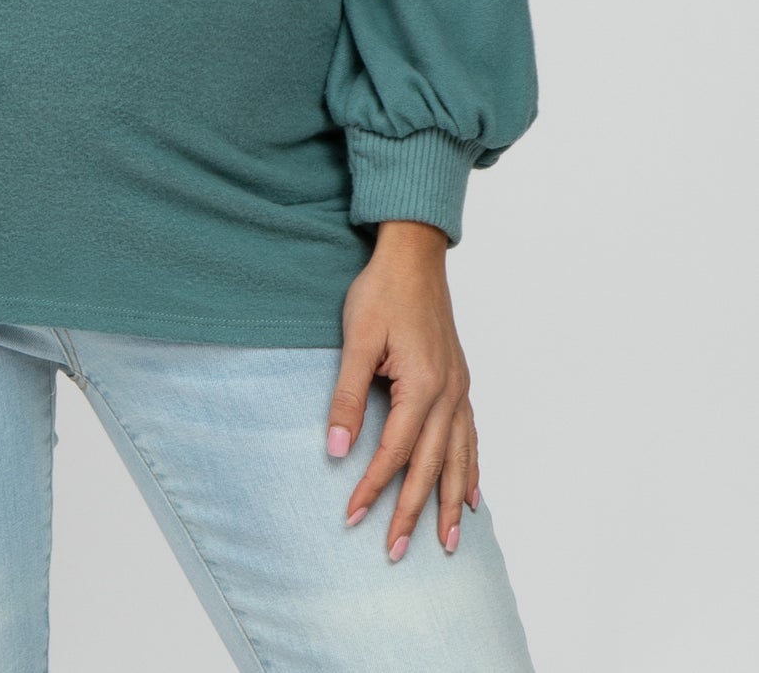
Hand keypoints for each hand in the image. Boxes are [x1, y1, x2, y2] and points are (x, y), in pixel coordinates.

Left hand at [325, 220, 479, 559]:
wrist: (414, 255)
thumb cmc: (382, 292)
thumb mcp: (356, 340)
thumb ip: (347, 397)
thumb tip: (335, 450)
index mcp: (422, 386)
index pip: (394, 453)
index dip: (372, 488)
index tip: (352, 519)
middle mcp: (448, 394)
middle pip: (430, 466)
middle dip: (414, 512)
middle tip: (397, 552)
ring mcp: (459, 389)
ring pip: (458, 459)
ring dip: (451, 502)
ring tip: (447, 542)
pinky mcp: (460, 381)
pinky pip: (471, 437)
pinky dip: (471, 470)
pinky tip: (472, 495)